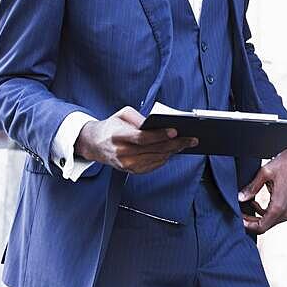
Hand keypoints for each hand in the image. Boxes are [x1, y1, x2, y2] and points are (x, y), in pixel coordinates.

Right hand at [75, 106, 196, 173]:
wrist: (94, 144)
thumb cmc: (111, 126)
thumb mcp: (122, 114)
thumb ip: (138, 118)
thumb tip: (156, 124)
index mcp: (118, 136)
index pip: (142, 138)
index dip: (160, 135)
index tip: (175, 131)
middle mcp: (122, 153)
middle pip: (153, 150)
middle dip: (175, 144)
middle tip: (191, 139)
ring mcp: (127, 164)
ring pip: (156, 159)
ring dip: (173, 151)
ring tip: (186, 144)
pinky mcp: (131, 171)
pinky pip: (153, 165)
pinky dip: (165, 158)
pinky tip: (173, 151)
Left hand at [238, 143, 286, 233]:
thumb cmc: (283, 164)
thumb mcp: (264, 174)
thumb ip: (251, 188)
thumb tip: (240, 198)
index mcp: (279, 207)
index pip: (261, 227)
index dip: (247, 225)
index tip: (238, 219)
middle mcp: (286, 213)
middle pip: (264, 226)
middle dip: (250, 222)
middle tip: (239, 213)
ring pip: (269, 222)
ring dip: (256, 217)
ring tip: (245, 206)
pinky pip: (274, 216)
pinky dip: (263, 212)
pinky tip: (254, 203)